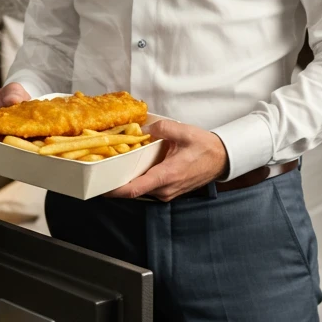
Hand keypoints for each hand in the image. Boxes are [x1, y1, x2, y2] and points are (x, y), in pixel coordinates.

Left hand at [104, 120, 229, 200]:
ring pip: (140, 189)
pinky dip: (139, 179)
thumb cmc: (205, 147)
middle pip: (133, 190)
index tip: (99, 186)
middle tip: (102, 168)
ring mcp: (167, 193)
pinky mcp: (168, 191)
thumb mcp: (185, 132)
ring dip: (128, 179)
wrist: (222, 159)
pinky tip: (134, 166)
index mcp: (166, 175)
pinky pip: (148, 187)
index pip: (134, 189)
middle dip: (116, 181)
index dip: (114, 190)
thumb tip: (144, 129)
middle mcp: (165, 189)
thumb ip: (162, 128)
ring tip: (115, 165)